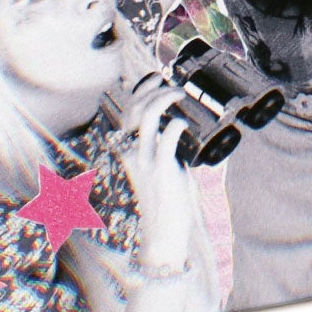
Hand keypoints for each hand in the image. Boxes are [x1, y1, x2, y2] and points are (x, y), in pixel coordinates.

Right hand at [119, 73, 206, 272]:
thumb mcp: (161, 169)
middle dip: (153, 90)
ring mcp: (145, 161)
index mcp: (129, 151)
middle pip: (135, 109)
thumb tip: (181, 127)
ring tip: (179, 94)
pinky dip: (175, 126)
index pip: (128, 113)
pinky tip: (183, 123)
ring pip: (147, 118)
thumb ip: (166, 149)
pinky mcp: (161, 170)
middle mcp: (132, 153)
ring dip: (164, 100)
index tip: (156, 79)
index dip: (140, 91)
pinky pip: (166, 139)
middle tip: (172, 86)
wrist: (163, 232)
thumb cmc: (166, 200)